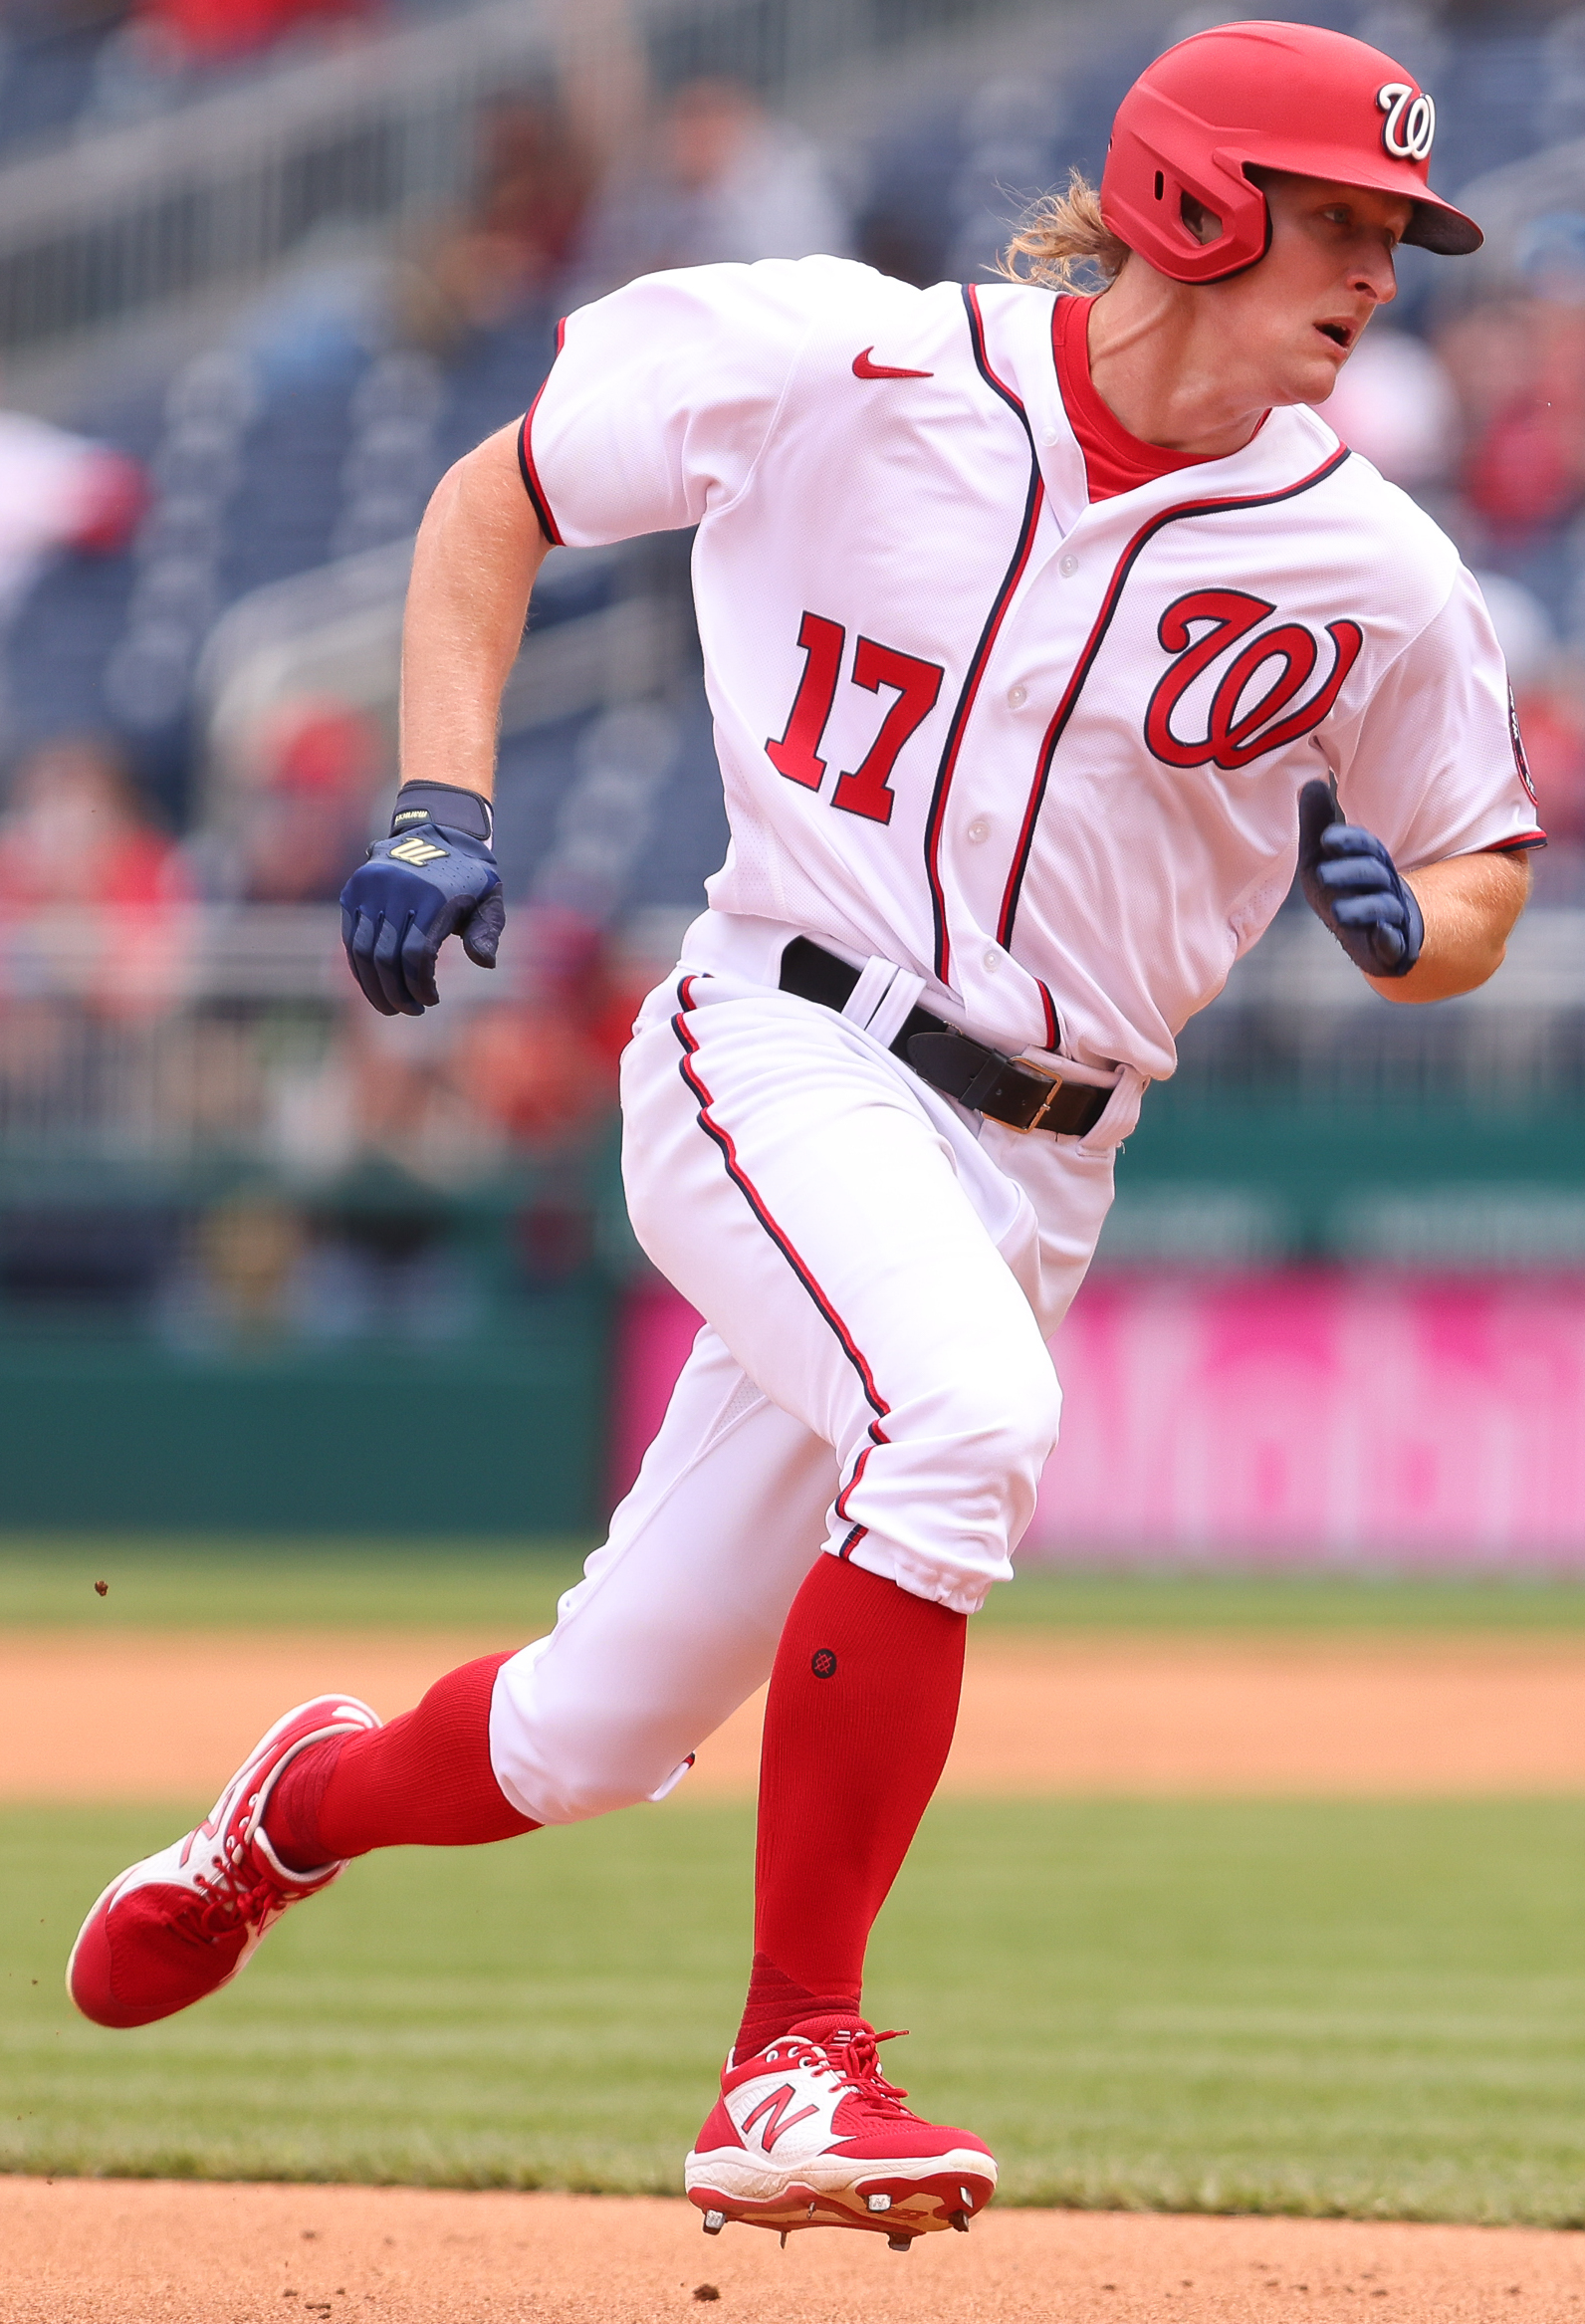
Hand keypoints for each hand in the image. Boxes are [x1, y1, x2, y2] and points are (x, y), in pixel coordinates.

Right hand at [340, 783, 504, 1015]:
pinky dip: (359, 966)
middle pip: (386, 957)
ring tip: (390, 1005)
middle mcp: (398, 889)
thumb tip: (484, 963)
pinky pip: (351, 937)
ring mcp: (372, 888)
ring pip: (363, 950)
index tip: (431, 1001)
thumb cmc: (470, 878)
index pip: (417, 953)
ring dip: (374, 986)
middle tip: (409, 1011)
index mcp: (433, 895)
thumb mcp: (490, 900)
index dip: (420, 985)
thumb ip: (487, 932)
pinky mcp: (356, 890)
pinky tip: (374, 984)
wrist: (442, 831)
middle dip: (396, 992)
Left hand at [1296, 778, 1423, 978]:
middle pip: (1372, 873)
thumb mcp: (1321, 860)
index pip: (1364, 845)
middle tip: (1322, 876)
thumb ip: (1317, 825)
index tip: (1327, 838)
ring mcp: (1391, 914)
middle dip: (1349, 873)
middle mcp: (1383, 883)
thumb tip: (1311, 782)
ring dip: (1363, 908)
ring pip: (1382, 907)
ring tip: (1339, 913)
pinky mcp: (1392, 944)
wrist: (1370, 935)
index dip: (1348, 841)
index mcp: (1367, 859)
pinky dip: (1388, 939)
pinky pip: (1394, 941)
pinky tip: (1380, 936)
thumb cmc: (1342, 888)